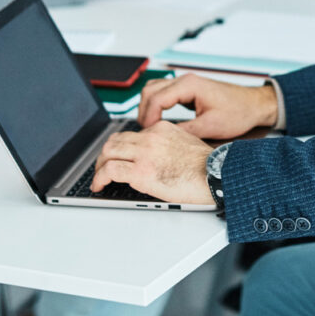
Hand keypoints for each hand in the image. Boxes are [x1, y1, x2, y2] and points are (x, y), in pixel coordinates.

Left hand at [91, 120, 212, 204]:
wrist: (215, 174)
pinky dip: (99, 179)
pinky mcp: (140, 171)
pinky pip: (109, 170)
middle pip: (115, 140)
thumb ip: (169, 144)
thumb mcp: (187, 143)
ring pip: (108, 152)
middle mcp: (150, 137)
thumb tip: (158, 157)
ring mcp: (144, 153)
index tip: (119, 158)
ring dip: (99, 166)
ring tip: (99, 178)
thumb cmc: (207, 165)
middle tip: (103, 167)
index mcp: (162, 129)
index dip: (121, 148)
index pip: (132, 134)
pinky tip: (99, 186)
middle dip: (105, 155)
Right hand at [138, 73, 278, 140]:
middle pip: (149, 91)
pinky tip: (159, 122)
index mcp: (189, 85)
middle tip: (146, 133)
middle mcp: (185, 81)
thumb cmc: (238, 112)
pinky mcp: (187, 90)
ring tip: (151, 129)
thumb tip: (162, 140)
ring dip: (148, 108)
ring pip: (154, 90)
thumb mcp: (210, 127)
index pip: (155, 99)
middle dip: (144, 112)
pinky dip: (156, 106)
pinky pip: (163, 94)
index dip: (148, 118)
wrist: (254, 105)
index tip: (148, 135)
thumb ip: (184, 132)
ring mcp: (185, 84)